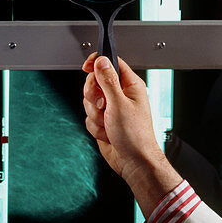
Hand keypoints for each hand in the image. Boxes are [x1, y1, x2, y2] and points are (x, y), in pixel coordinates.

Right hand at [82, 53, 181, 214]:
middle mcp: (120, 94)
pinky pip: (88, 117)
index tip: (86, 66)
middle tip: (102, 104)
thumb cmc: (135, 136)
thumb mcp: (119, 104)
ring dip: (95, 115)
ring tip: (108, 123)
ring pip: (89, 101)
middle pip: (95, 81)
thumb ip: (108, 81)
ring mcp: (111, 108)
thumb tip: (101, 61)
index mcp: (130, 85)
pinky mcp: (103, 120)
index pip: (111, 63)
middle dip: (93, 95)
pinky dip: (95, 126)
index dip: (97, 62)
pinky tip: (107, 132)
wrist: (133, 162)